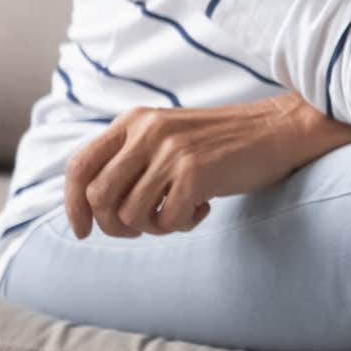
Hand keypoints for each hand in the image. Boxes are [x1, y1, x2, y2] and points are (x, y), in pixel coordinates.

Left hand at [63, 94, 350, 238]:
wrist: (278, 129)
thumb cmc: (222, 141)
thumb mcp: (168, 135)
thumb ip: (131, 156)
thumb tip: (92, 205)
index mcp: (135, 121)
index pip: (79, 166)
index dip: (72, 204)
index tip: (82, 230)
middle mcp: (147, 132)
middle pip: (99, 197)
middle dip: (114, 225)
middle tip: (142, 228)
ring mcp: (171, 151)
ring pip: (130, 215)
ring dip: (152, 227)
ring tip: (177, 213)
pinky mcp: (195, 172)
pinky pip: (166, 221)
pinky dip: (182, 225)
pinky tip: (203, 208)